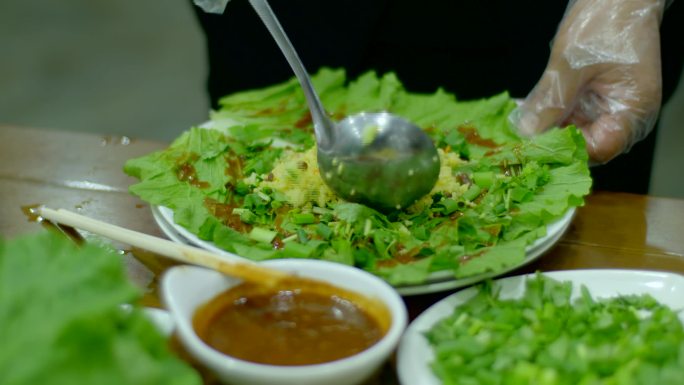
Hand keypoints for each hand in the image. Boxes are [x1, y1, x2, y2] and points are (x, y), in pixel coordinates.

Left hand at [511, 0, 665, 163]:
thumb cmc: (605, 24)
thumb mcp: (571, 65)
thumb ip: (550, 102)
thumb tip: (528, 133)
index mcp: (632, 110)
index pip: (599, 149)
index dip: (565, 151)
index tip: (533, 147)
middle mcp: (625, 117)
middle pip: (586, 147)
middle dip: (551, 143)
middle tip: (518, 140)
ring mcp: (609, 110)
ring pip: (574, 134)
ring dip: (546, 132)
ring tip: (518, 127)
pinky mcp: (594, 102)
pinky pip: (571, 119)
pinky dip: (550, 119)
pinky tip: (527, 115)